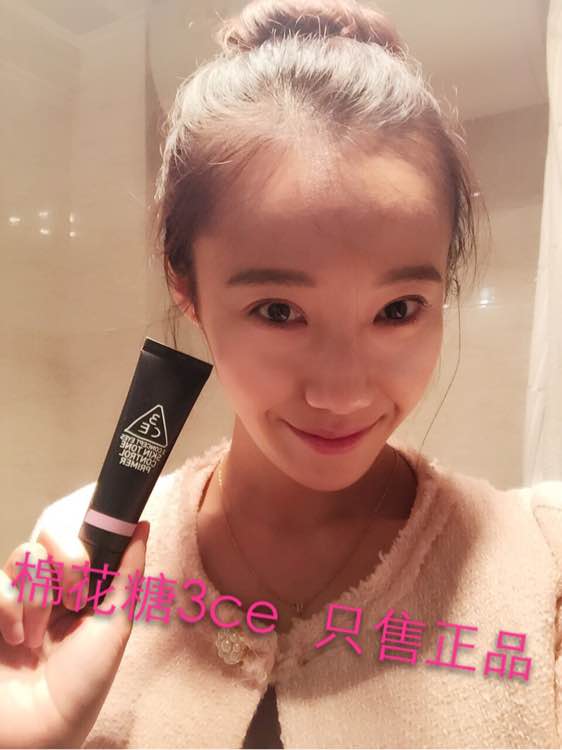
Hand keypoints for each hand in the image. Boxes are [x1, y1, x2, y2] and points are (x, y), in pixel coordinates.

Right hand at [0, 519, 148, 748]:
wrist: (40, 733)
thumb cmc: (83, 683)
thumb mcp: (115, 626)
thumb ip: (129, 574)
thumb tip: (143, 527)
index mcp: (78, 590)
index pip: (77, 539)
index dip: (85, 547)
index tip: (93, 574)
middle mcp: (46, 590)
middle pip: (48, 537)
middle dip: (68, 565)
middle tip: (75, 603)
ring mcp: (14, 601)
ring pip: (24, 556)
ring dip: (38, 597)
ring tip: (39, 638)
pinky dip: (9, 609)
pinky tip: (15, 640)